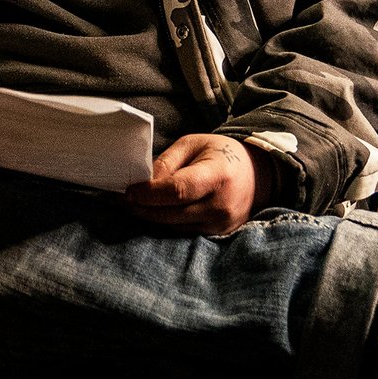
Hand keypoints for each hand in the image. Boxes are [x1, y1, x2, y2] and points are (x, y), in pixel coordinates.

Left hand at [124, 134, 272, 235]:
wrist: (257, 175)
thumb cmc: (220, 154)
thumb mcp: (193, 144)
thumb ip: (167, 161)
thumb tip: (143, 182)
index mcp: (218, 175)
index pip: (178, 191)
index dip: (149, 194)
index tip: (128, 191)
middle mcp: (222, 205)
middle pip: (171, 214)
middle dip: (142, 208)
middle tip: (120, 200)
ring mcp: (221, 224)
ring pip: (173, 227)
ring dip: (150, 217)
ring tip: (133, 205)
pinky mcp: (218, 235)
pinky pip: (183, 232)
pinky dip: (165, 223)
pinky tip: (153, 212)